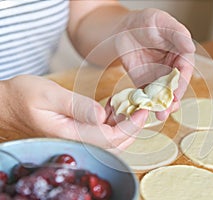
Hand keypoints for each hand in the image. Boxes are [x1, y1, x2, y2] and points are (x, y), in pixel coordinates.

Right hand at [0, 75, 147, 151]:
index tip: (142, 111)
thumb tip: (101, 116)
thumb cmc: (22, 97)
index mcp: (70, 134)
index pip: (110, 138)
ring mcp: (75, 140)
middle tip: (140, 109)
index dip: (131, 127)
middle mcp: (75, 142)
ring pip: (109, 140)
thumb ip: (76, 106)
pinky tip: (111, 108)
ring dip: (123, 125)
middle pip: (114, 144)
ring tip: (126, 105)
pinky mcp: (75, 134)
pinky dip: (111, 122)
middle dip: (132, 128)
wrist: (6, 106)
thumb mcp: (49, 95)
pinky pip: (99, 134)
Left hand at [114, 8, 194, 119]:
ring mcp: (159, 76)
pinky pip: (148, 94)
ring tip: (160, 114)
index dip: (182, 82)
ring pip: (163, 93)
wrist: (123, 29)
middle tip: (168, 109)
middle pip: (175, 85)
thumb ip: (177, 34)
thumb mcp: (162, 22)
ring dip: (163, 105)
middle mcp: (172, 67)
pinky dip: (148, 103)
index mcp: (181, 53)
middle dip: (173, 98)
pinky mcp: (145, 82)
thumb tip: (191, 47)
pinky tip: (146, 110)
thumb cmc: (145, 21)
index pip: (185, 69)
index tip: (176, 93)